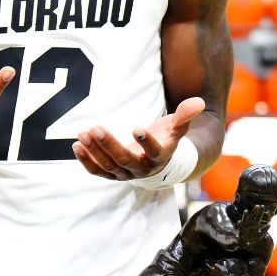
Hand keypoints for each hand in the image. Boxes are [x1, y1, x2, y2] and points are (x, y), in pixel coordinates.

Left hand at [72, 97, 205, 180]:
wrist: (158, 163)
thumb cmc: (166, 139)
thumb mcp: (177, 127)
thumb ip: (185, 115)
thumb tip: (199, 101)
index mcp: (159, 157)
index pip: (154, 152)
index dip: (146, 142)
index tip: (137, 128)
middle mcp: (142, 169)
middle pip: (124, 160)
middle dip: (109, 145)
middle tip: (95, 128)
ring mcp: (125, 173)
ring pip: (108, 166)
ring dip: (94, 150)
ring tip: (83, 133)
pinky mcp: (112, 174)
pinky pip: (97, 171)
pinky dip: (86, 161)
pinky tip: (77, 146)